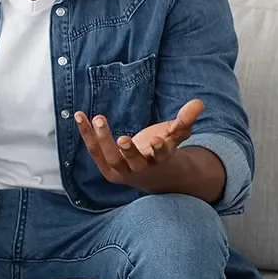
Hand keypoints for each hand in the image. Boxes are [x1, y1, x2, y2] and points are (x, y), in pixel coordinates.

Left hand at [75, 99, 203, 192]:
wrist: (151, 176)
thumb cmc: (163, 150)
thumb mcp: (176, 135)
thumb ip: (185, 120)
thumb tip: (198, 102)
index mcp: (160, 160)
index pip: (161, 156)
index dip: (159, 148)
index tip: (157, 139)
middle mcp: (140, 168)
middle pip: (133, 162)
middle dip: (128, 150)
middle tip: (123, 138)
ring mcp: (121, 170)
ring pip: (110, 158)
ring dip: (102, 140)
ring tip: (99, 119)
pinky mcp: (106, 168)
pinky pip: (94, 150)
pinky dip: (87, 134)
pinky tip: (79, 115)